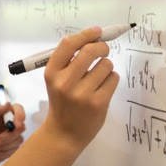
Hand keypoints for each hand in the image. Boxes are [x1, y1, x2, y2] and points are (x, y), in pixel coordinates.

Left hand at [0, 102, 25, 165]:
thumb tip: (8, 104)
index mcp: (0, 115)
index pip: (17, 109)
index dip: (20, 115)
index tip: (17, 124)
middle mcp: (7, 125)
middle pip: (20, 126)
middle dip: (7, 136)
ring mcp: (10, 137)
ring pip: (18, 139)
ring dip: (4, 145)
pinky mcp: (11, 148)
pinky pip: (16, 149)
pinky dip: (4, 152)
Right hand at [39, 26, 119, 151]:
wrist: (64, 133)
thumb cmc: (62, 102)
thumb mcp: (56, 80)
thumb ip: (70, 60)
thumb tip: (95, 36)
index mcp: (52, 73)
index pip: (69, 44)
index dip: (85, 34)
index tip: (97, 31)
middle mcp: (65, 82)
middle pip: (91, 51)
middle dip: (102, 48)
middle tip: (103, 51)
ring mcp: (82, 94)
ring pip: (106, 65)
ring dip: (106, 68)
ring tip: (99, 78)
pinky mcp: (98, 103)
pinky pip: (114, 79)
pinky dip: (111, 80)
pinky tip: (103, 88)